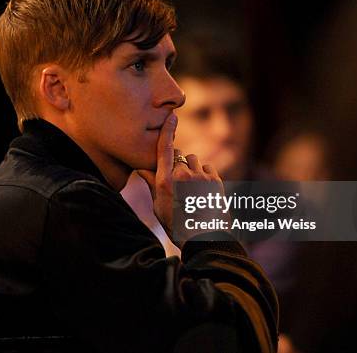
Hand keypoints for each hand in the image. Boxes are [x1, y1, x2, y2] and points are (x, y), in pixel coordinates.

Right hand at [137, 114, 223, 248]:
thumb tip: (141, 169)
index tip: (171, 117)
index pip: (164, 149)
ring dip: (190, 167)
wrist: (204, 238)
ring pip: (193, 160)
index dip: (167, 131)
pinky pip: (207, 167)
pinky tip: (201, 188)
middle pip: (178, 155)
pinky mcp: (215, 181)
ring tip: (190, 185)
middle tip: (176, 180)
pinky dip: (203, 173)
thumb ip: (152, 184)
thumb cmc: (176, 226)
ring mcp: (200, 177)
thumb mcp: (158, 207)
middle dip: (176, 162)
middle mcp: (182, 175)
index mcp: (165, 181)